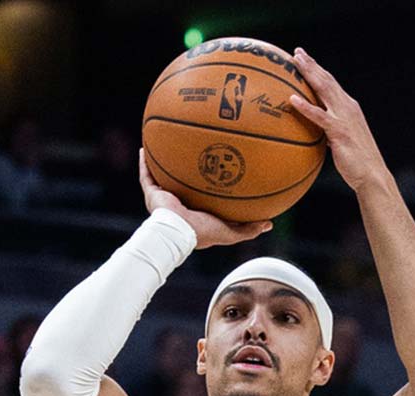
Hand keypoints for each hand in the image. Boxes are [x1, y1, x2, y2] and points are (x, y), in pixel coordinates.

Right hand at [139, 149, 270, 248]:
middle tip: (196, 151)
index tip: (219, 171)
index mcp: (194, 213)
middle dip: (186, 169)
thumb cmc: (202, 232)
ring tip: (167, 144)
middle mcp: (178, 203)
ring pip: (163, 175)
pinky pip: (146, 173)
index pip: (202, 197)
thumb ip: (248, 228)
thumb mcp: (230, 231)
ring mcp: (163, 198)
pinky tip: (145, 147)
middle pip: (182, 182)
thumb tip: (269, 223)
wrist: (177, 231)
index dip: (209, 185)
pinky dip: (144, 162)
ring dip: (163, 162)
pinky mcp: (152, 193)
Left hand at [286, 48, 392, 194]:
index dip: (318, 69)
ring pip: (323, 90)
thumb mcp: (340, 141)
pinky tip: (292, 99)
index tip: (305, 58)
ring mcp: (344, 117)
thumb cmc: (355, 162)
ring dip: (309, 74)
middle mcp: (347, 107)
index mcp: (347, 108)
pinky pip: (319, 116)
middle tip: (296, 52)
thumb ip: (329, 130)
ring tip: (295, 63)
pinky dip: (306, 106)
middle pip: (326, 80)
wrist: (371, 174)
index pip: (330, 84)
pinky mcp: (339, 131)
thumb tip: (316, 130)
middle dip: (312, 64)